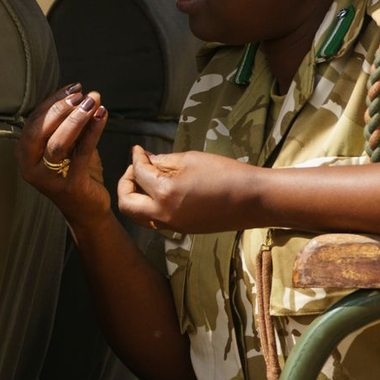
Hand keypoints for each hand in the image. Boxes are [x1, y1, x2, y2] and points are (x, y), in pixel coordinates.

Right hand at [16, 84, 109, 226]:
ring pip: (58, 142)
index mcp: (24, 155)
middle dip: (62, 108)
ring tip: (93, 101)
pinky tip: (103, 116)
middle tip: (83, 95)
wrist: (88, 209)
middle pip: (40, 131)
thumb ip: (68, 126)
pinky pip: (81, 153)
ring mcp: (47, 179)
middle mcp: (30, 167)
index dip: (53, 102)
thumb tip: (81, 95)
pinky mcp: (69, 186)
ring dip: (76, 118)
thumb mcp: (68, 147)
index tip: (73, 88)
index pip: (34, 121)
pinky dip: (93, 131)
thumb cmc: (75, 173)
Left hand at [117, 146, 261, 233]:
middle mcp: (163, 215)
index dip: (136, 158)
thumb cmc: (226, 174)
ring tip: (147, 178)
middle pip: (126, 203)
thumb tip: (144, 159)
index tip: (138, 149)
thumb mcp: (190, 160)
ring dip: (135, 197)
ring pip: (138, 216)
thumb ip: (162, 161)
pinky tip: (161, 189)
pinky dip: (149, 205)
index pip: (138, 174)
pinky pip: (154, 219)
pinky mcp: (182, 229)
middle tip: (136, 168)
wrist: (254, 200)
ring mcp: (172, 226)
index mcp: (164, 194)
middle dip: (125, 184)